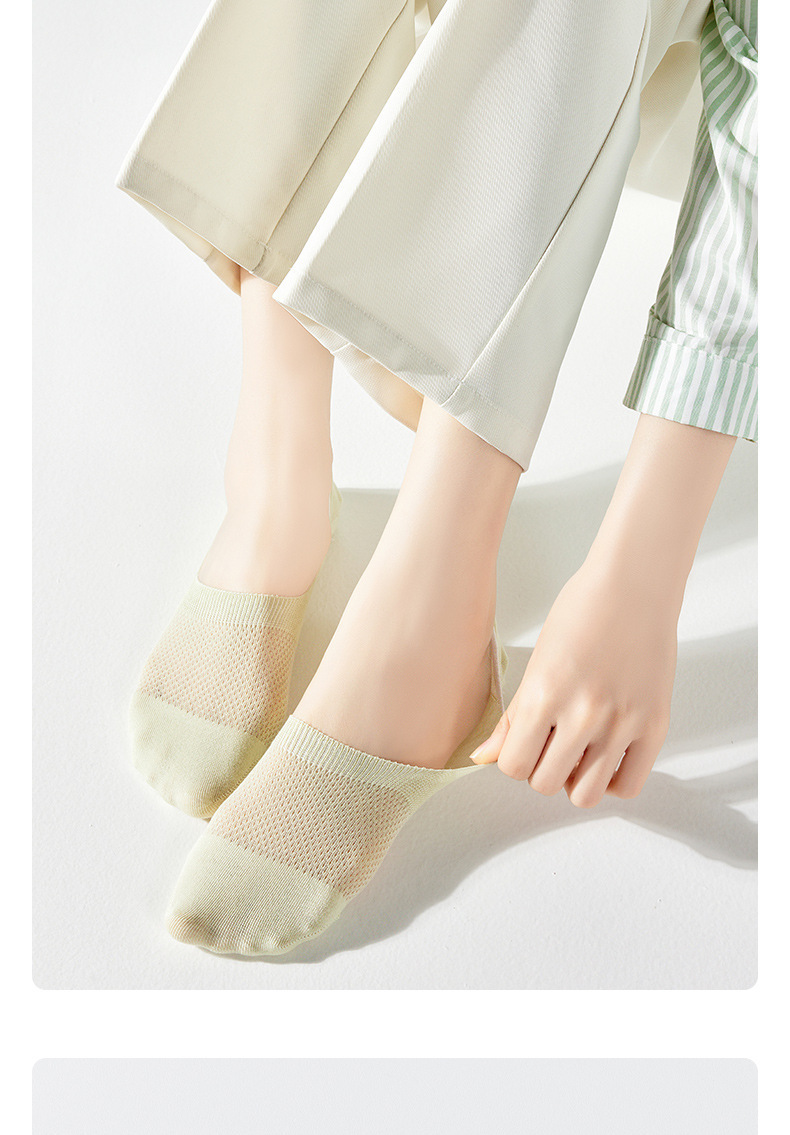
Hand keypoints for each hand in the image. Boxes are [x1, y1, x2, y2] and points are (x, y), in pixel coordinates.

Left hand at [471, 559, 677, 806]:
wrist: (634, 585)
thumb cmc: (581, 612)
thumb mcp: (536, 662)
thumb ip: (513, 717)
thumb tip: (484, 758)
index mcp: (545, 695)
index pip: (512, 766)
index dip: (514, 758)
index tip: (524, 742)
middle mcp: (583, 715)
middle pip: (545, 785)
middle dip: (542, 769)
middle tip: (552, 744)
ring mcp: (622, 723)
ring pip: (586, 795)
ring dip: (576, 780)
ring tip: (580, 751)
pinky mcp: (655, 725)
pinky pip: (628, 785)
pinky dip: (613, 781)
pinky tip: (606, 756)